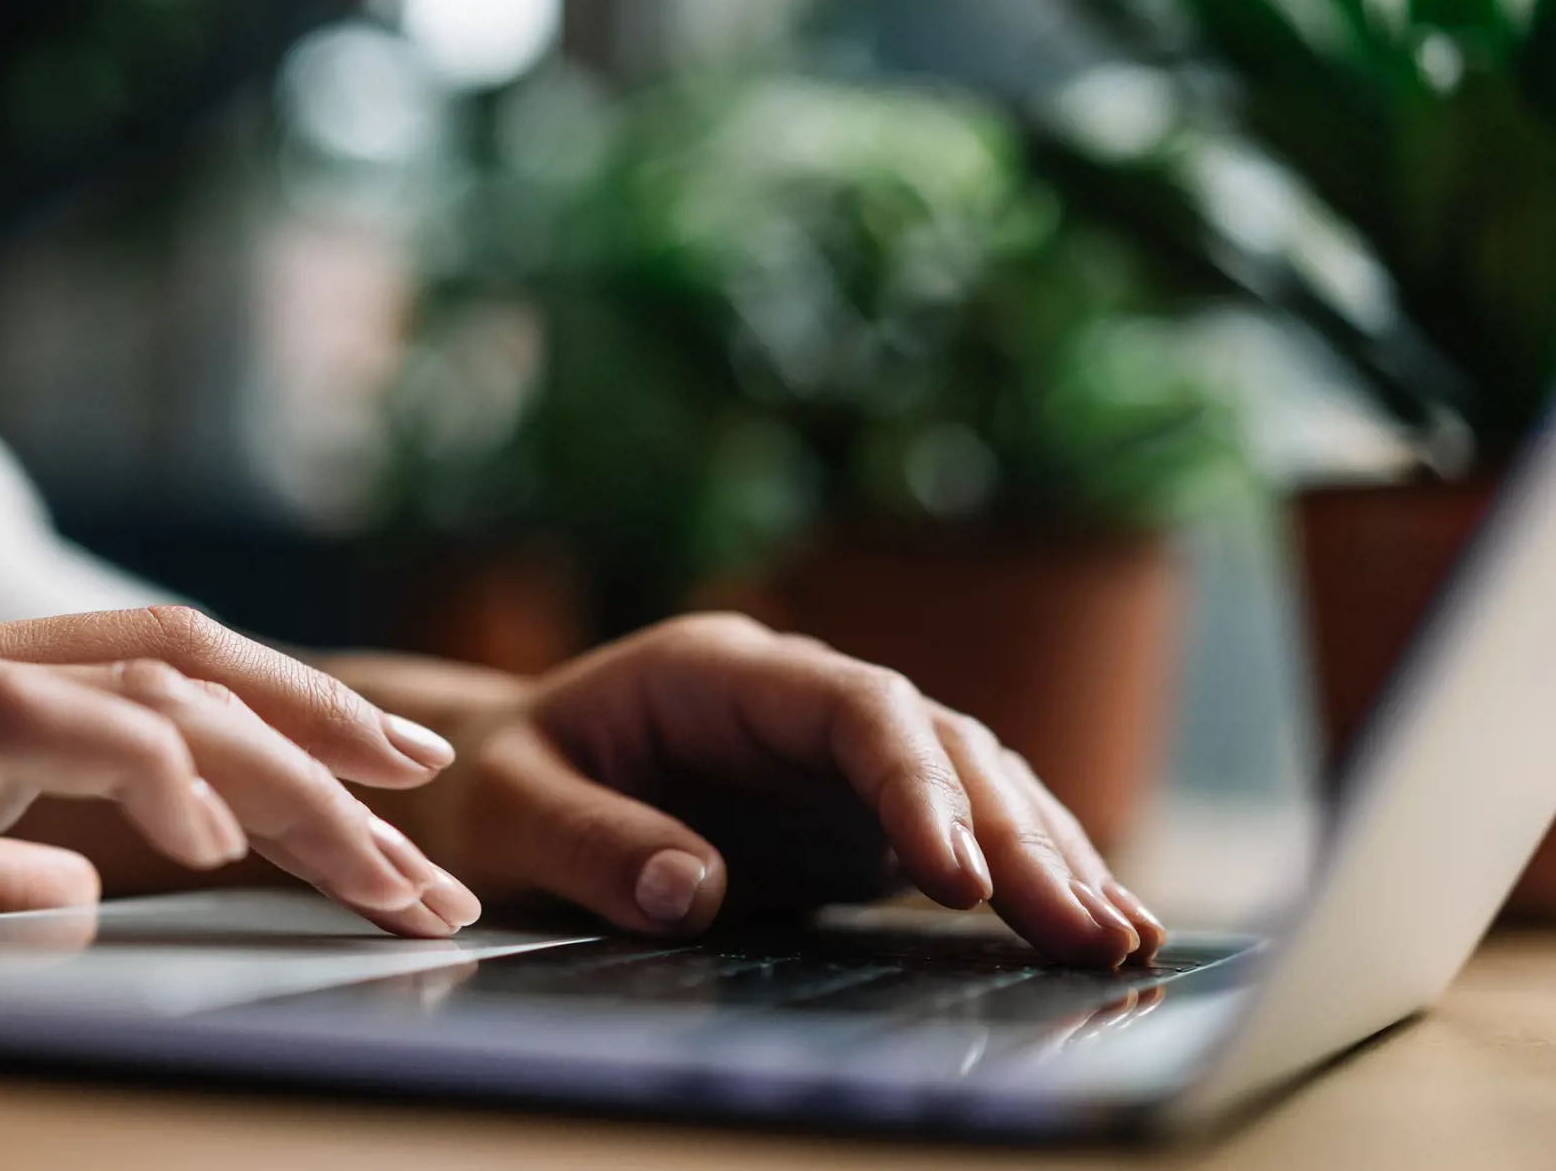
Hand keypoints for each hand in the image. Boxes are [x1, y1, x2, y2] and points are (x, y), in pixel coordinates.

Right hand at [0, 608, 479, 973]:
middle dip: (336, 749)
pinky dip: (156, 775)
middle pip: (200, 675)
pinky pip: (56, 726)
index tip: (389, 777)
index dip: (292, 715)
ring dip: (295, 787)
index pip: (167, 673)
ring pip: (165, 696)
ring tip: (389, 869)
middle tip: (438, 830)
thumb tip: (81, 894)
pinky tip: (219, 846)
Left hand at [345, 614, 1163, 967]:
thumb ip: (591, 841)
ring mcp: (831, 757)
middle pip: (935, 743)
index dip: (914, 781)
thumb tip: (691, 893)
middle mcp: (796, 701)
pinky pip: (954, 834)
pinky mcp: (847, 815)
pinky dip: (1020, 875)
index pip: (852, 707)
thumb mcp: (510, 808)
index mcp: (720, 671)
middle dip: (1015, 832)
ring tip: (1116, 937)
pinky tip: (1086, 925)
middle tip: (1082, 927)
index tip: (956, 872)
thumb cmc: (494, 784)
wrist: (495, 779)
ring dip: (1044, 853)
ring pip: (968, 781)